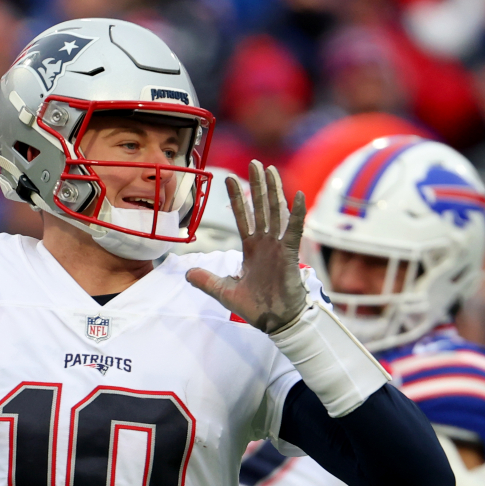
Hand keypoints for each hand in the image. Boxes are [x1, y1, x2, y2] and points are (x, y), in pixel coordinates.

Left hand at [186, 160, 308, 333]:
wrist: (276, 322)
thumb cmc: (256, 307)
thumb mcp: (224, 292)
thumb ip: (206, 281)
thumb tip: (186, 273)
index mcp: (251, 249)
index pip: (243, 217)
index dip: (236, 199)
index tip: (229, 180)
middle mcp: (266, 243)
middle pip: (261, 208)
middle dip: (257, 185)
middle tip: (255, 163)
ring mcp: (279, 247)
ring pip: (276, 213)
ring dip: (274, 191)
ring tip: (270, 170)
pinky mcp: (291, 255)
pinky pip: (294, 231)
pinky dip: (297, 214)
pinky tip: (298, 196)